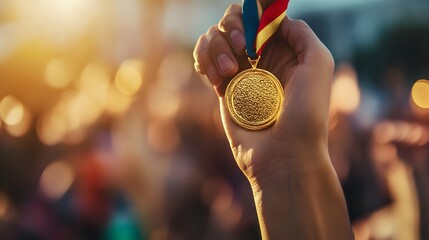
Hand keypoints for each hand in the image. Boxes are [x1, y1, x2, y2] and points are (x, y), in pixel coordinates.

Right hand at [193, 4, 334, 182]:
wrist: (284, 156)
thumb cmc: (306, 113)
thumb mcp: (318, 63)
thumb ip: (300, 32)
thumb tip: (275, 18)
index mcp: (283, 49)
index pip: (260, 16)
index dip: (253, 13)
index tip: (254, 30)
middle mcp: (260, 57)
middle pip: (233, 20)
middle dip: (234, 26)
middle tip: (245, 49)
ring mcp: (239, 72)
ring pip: (214, 36)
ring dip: (217, 46)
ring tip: (230, 72)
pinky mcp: (221, 88)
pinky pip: (202, 59)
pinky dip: (204, 59)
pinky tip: (217, 78)